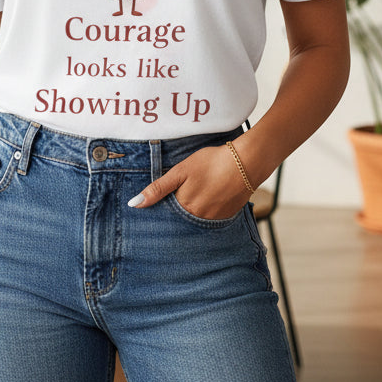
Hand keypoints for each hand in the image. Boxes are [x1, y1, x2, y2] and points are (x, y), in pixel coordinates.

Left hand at [128, 144, 251, 219]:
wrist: (247, 162)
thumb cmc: (212, 162)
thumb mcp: (181, 171)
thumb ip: (158, 188)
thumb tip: (134, 204)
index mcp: (184, 207)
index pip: (166, 215)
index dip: (162, 207)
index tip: (160, 202)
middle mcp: (198, 218)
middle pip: (181, 218)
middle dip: (177, 210)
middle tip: (184, 192)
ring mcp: (214, 219)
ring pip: (196, 218)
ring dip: (192, 210)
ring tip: (198, 192)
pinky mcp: (227, 216)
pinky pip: (211, 217)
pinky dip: (207, 209)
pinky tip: (210, 195)